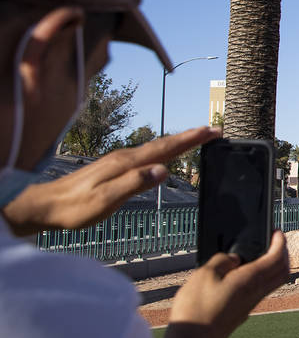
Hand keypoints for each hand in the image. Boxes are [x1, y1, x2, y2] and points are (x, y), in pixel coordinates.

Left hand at [2, 126, 219, 235]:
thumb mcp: (106, 200)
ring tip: (195, 138)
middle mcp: (124, 156)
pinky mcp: (114, 167)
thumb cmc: (74, 207)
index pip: (165, 148)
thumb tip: (163, 170)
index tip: (212, 131)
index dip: (190, 140)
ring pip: (155, 148)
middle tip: (213, 130)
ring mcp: (118, 160)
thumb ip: (134, 184)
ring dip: (178, 142)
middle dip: (190, 136)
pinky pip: (146, 154)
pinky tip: (163, 155)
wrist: (45, 206)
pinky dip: (162, 150)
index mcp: (126, 163)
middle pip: (163, 143)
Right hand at [161, 230, 289, 337]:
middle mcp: (256, 294)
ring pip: (272, 283)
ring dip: (273, 267)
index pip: (276, 258)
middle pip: (281, 272)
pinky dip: (260, 279)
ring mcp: (250, 306)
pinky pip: (259, 292)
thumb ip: (222, 260)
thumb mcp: (204, 274)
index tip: (276, 232)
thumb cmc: (196, 308)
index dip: (279, 242)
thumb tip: (234, 259)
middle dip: (282, 254)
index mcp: (251, 280)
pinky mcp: (241, 314)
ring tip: (260, 256)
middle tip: (274, 242)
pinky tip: (243, 276)